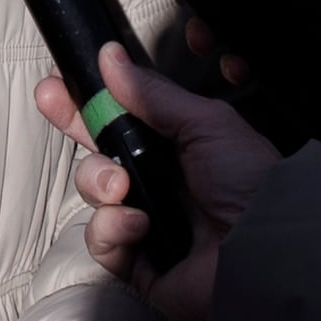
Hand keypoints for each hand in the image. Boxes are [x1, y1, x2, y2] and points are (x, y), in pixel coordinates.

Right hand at [37, 44, 277, 320]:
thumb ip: (152, 94)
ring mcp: (145, 222)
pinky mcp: (137, 262)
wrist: (265, 248)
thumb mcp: (204, 123)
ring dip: (100, 181)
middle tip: (55, 104)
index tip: (59, 83)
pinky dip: (112, 229)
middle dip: (75, 126)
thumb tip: (110, 58)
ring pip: (94, 191)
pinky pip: (101, 239)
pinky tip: (138, 225)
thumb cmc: (248, 182)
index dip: (87, 101)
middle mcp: (158, 182)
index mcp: (176, 146)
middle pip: (98, 149)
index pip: (121, 118)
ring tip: (123, 186)